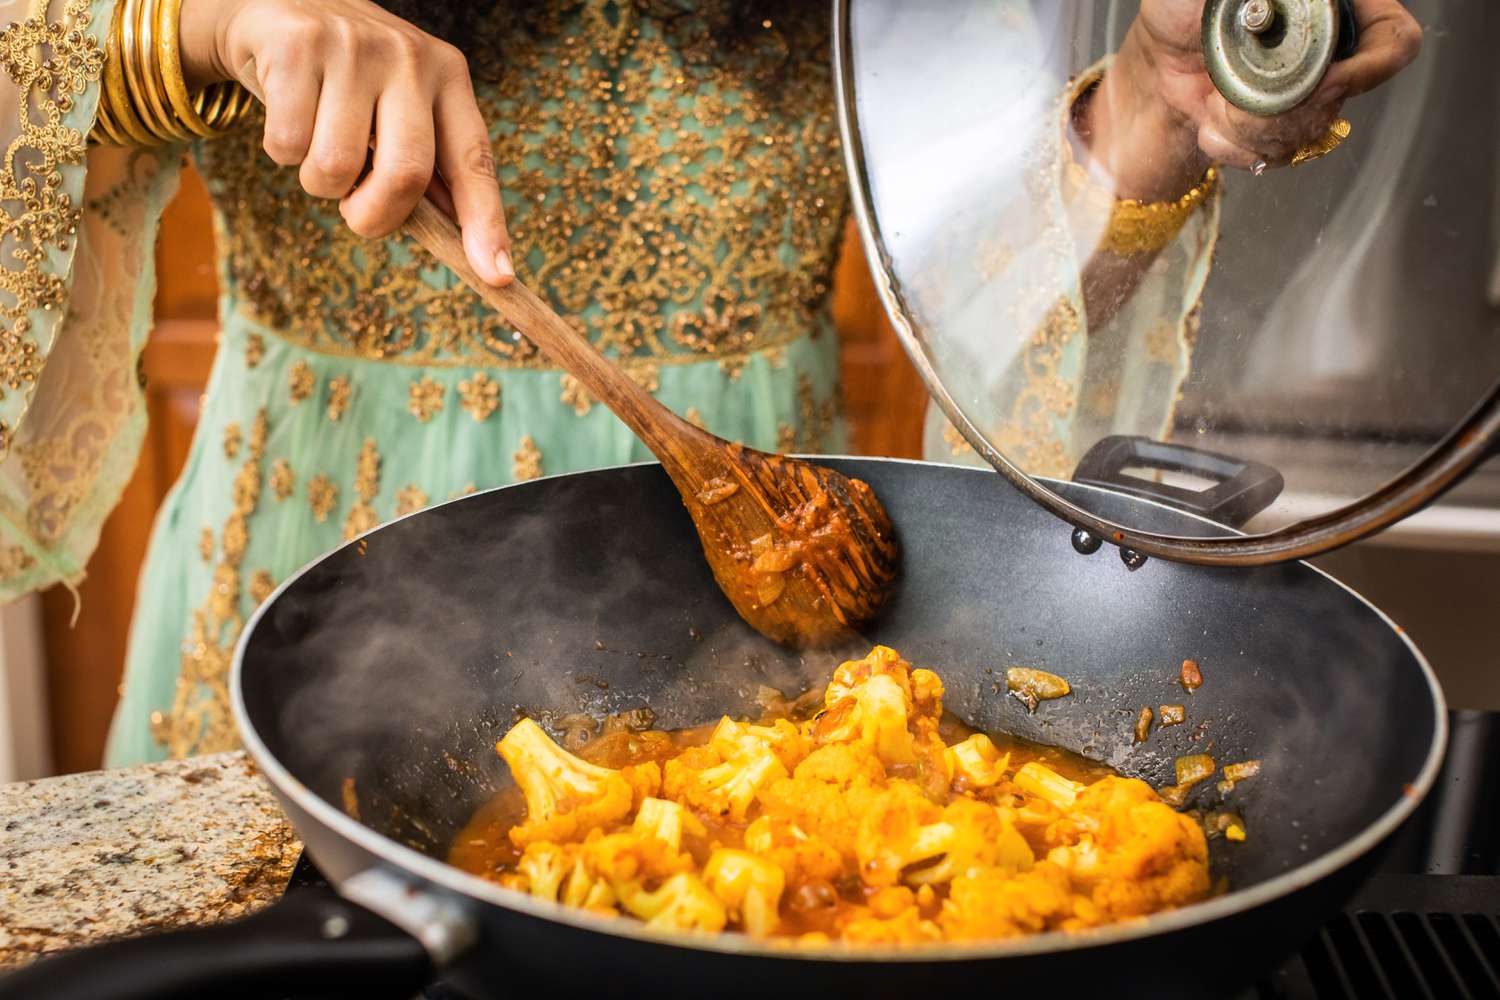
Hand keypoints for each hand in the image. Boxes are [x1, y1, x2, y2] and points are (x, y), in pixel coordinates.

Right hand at [178, 0, 512, 285]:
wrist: (277, 7)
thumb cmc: (350, 82)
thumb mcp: (400, 110)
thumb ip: (428, 168)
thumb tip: (469, 251)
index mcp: (449, 77)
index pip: (475, 162)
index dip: (487, 223)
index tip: (498, 276)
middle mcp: (410, 57)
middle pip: (406, 176)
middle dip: (375, 217)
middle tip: (355, 214)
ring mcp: (354, 47)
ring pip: (336, 168)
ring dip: (319, 183)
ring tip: (317, 145)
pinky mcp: (298, 47)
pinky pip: (288, 146)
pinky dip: (282, 153)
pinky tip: (289, 116)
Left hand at [1081, 0, 1421, 197]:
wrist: (1159, 54)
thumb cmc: (1184, 6)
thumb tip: (1274, 5)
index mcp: (1332, 8)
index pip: (1392, 39)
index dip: (1370, 69)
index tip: (1324, 83)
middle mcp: (1329, 49)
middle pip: (1342, 97)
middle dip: (1283, 109)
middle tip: (1232, 96)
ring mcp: (1307, 90)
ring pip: (1308, 130)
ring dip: (1252, 128)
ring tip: (1215, 101)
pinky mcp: (1280, 125)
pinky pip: (1277, 153)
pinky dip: (1236, 146)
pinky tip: (1211, 123)